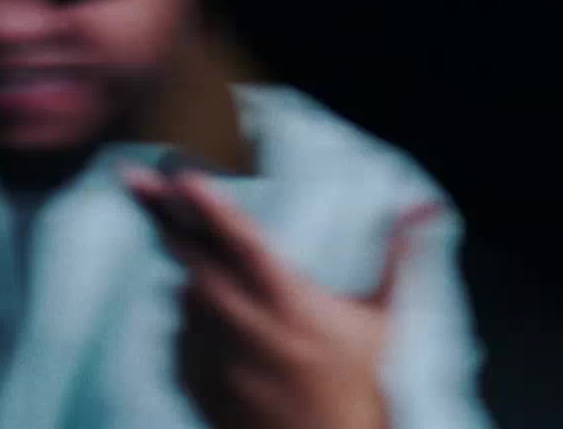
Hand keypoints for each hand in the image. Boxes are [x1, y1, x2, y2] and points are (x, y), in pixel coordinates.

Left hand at [124, 166, 440, 428]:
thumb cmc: (356, 382)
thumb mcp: (381, 316)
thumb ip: (399, 255)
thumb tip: (425, 207)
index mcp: (293, 306)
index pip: (245, 245)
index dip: (212, 207)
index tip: (183, 176)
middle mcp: (252, 331)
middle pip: (195, 262)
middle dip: (165, 218)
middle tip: (137, 180)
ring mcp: (220, 361)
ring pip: (185, 298)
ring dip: (189, 273)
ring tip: (207, 265)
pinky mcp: (199, 385)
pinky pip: (179, 335)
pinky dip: (190, 318)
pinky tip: (215, 318)